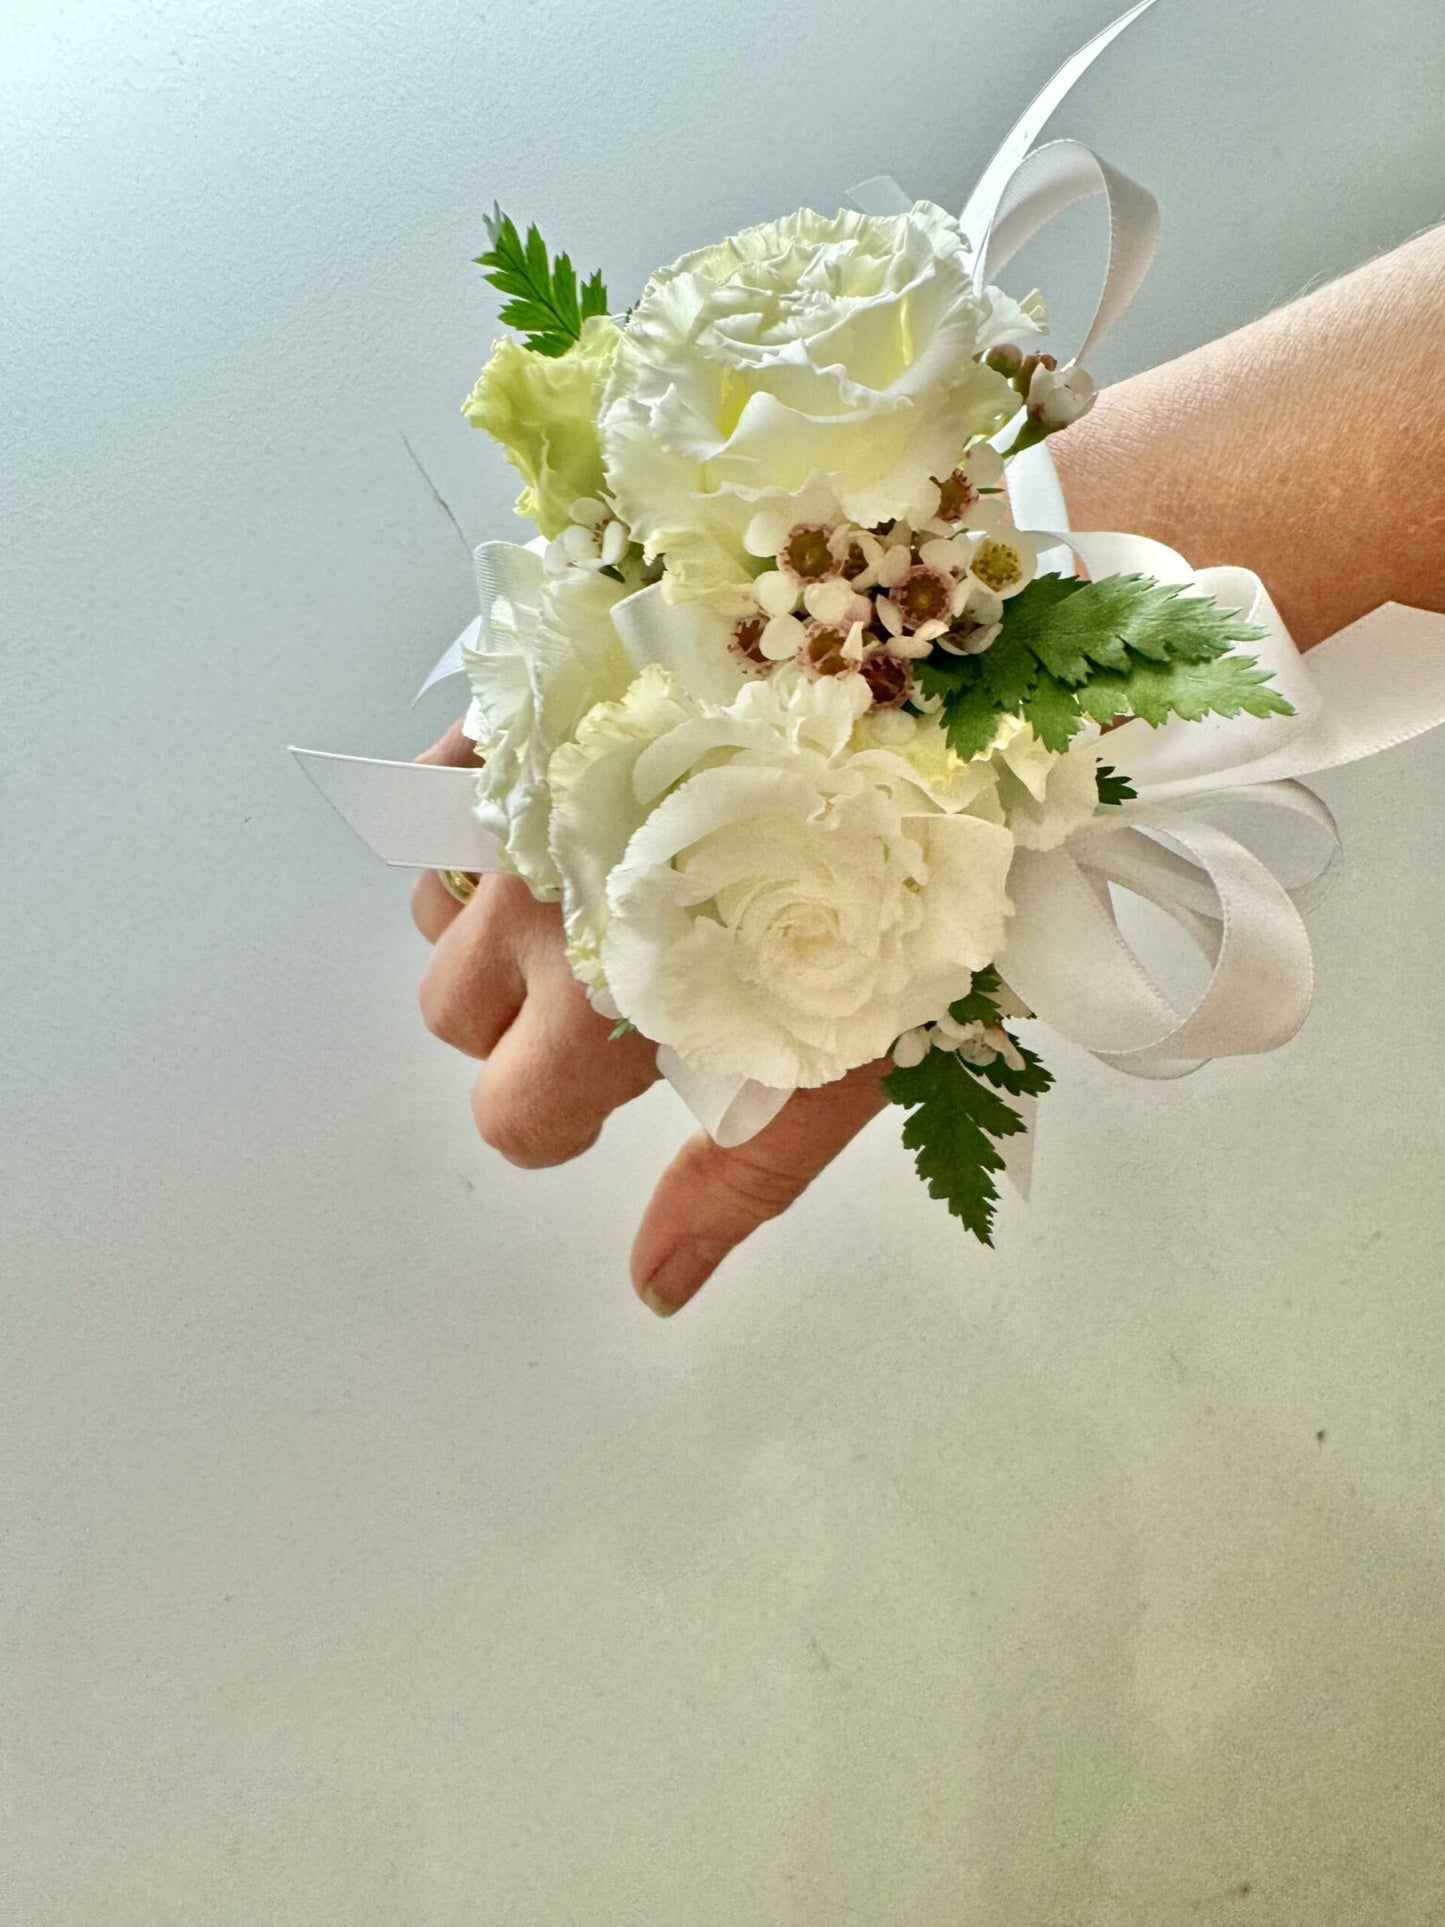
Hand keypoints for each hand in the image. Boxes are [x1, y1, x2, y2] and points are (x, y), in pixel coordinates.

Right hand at [410, 719, 892, 1316]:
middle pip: (450, 1009)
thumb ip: (740, 1176)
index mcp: (605, 1001)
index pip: (509, 1113)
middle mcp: (534, 901)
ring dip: (495, 914)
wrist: (944, 685)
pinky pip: (441, 776)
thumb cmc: (909, 884)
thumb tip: (653, 1290)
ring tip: (600, 881)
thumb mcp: (849, 1055)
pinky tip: (563, 800)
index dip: (560, 1115)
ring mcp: (521, 792)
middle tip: (619, 974)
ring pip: (438, 899)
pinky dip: (479, 807)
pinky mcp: (531, 700)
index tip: (620, 1074)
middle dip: (518, 1017)